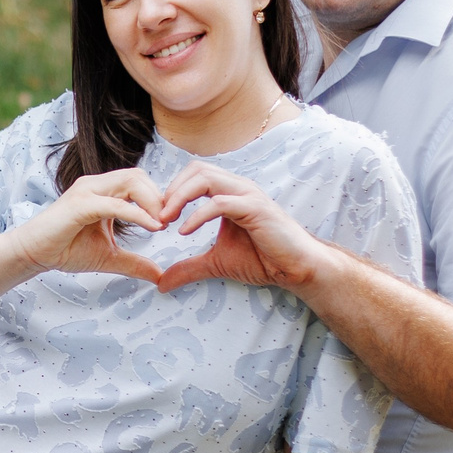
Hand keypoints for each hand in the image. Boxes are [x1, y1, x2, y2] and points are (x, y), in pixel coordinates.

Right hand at [10, 168, 172, 284]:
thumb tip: (160, 275)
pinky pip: (116, 204)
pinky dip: (138, 214)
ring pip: (131, 182)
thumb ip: (134, 262)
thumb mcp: (108, 257)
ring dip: (152, 202)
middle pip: (139, 176)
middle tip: (171, 221)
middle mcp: (96, 184)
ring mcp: (87, 191)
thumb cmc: (65, 250)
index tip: (171, 221)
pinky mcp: (80, 205)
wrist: (33, 254)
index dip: (159, 199)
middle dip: (160, 197)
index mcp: (104, 192)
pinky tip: (152, 227)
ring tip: (163, 224)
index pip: (139, 182)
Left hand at [152, 162, 330, 293]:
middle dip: (171, 189)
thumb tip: (162, 283)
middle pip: (196, 169)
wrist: (297, 269)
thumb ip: (189, 267)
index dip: (171, 191)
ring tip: (165, 220)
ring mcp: (248, 195)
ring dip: (179, 197)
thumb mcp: (217, 263)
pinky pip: (220, 203)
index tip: (156, 215)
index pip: (193, 175)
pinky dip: (197, 215)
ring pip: (205, 179)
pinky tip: (184, 232)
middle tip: (156, 216)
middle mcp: (238, 187)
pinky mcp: (256, 209)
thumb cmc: (263, 260)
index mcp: (229, 193)